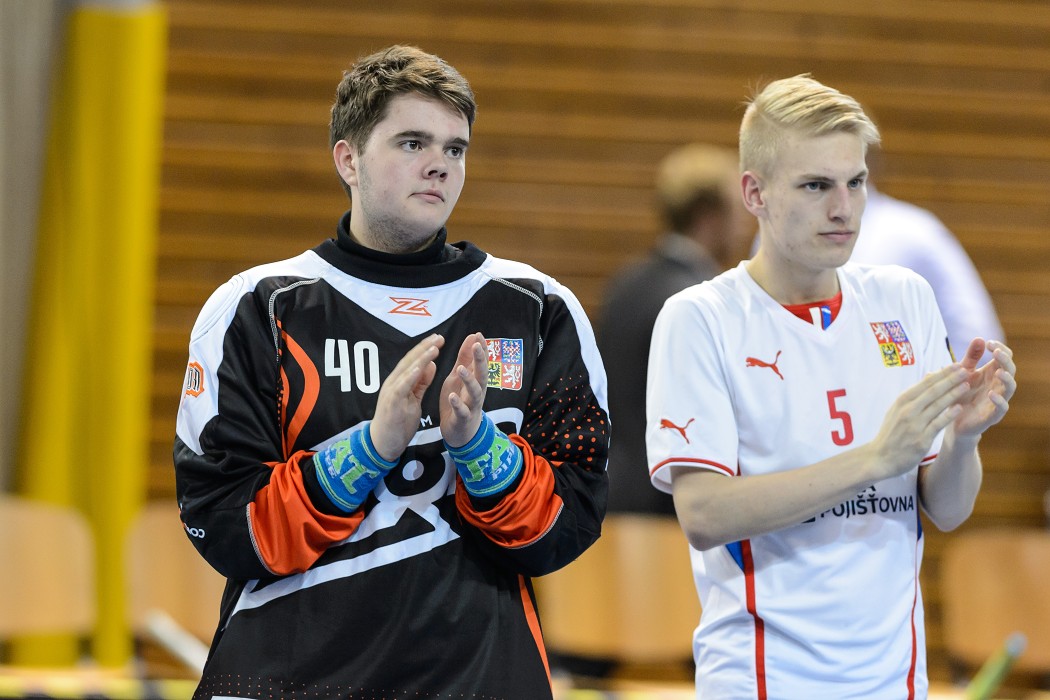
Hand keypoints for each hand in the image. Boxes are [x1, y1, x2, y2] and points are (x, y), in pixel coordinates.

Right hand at [369, 333, 443, 460]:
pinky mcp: (391, 403)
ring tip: (433, 348)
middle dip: (425, 348)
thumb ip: (421, 383)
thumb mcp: (413, 399)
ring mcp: (391, 392)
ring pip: (406, 371)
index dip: (425, 348)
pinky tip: (419, 367)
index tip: (439, 339)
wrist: (383, 443)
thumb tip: (431, 364)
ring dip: (420, 358)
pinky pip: (401, 387)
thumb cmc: (397, 422)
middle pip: (410, 361)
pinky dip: (410, 376)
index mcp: (399, 381)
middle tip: (440, 337)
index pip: (413, 360)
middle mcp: (393, 382)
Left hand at [439, 332, 487, 447]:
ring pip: (475, 392)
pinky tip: (453, 396)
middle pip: (482, 374)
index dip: (481, 349)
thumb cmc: (460, 401)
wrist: (460, 433)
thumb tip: (472, 337)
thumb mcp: (458, 377)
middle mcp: (477, 392)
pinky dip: (458, 404)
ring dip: (469, 380)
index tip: (479, 334)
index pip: (481, 362)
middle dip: (480, 360)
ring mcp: (471, 406)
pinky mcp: (463, 419)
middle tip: (477, 346)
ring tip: (461, 369)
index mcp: (475, 380)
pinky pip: (462, 411)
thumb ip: (465, 359)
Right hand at [868, 363, 970, 478]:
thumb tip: (929, 378)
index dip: (942, 373)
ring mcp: (914, 424)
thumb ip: (913, 396)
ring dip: (953, 393)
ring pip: (937, 405)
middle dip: (950, 379)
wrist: (880, 458)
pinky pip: (937, 424)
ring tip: (967, 384)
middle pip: (932, 391)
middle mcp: (907, 410)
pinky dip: (948, 415)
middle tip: (965, 368)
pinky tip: (959, 408)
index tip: (956, 365)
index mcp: (902, 401)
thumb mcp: (896, 411)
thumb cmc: (891, 434)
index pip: (925, 383)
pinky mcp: (921, 439)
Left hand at [951, 338, 1016, 437]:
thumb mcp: (963, 373)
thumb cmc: (960, 393)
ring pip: (1010, 388)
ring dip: (1007, 379)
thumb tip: (979, 338)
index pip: (1004, 357)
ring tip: (999, 372)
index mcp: (992, 373)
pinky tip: (991, 394)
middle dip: (1005, 360)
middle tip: (996, 352)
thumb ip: (971, 358)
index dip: (1000, 349)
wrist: (951, 419)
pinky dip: (999, 401)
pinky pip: (1001, 409)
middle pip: (1010, 370)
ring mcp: (997, 400)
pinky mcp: (992, 416)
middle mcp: (998, 385)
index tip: (988, 343)